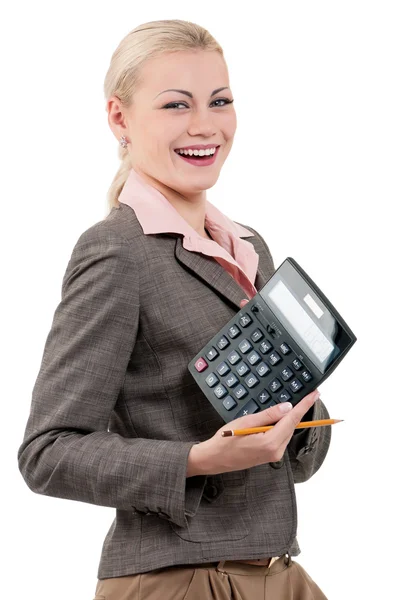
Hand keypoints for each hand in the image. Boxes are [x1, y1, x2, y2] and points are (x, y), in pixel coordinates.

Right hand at [193, 389, 319, 474]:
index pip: (292, 419)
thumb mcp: (246, 422)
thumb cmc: (226, 440)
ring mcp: (274, 454)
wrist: (214, 459)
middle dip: (298, 410)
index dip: (305, 405)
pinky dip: (281, 426)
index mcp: (270, 442)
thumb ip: (269, 415)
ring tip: (283, 407)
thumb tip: (287, 407)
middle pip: (292, 425)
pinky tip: (275, 419)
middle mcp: (276, 451)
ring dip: (288, 419)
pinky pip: (280, 437)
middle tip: (306, 395)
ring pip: (287, 431)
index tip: (315, 394)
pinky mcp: (270, 455)